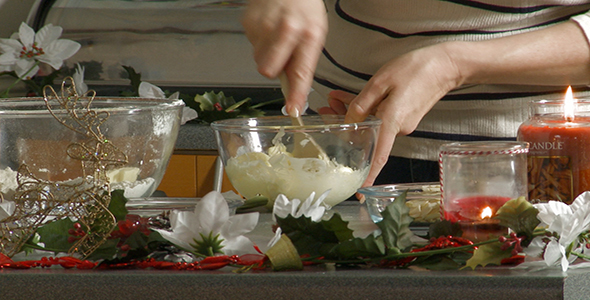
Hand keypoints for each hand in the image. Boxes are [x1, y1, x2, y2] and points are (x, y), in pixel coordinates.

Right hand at [242, 0, 326, 115]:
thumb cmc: (304, 8)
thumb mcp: (315, 33)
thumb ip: (303, 62)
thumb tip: (293, 91)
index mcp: (308, 34)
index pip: (301, 72)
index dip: (296, 94)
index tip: (293, 109)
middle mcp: (286, 30)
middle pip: (268, 71)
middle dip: (272, 70)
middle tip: (281, 57)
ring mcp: (263, 26)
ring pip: (258, 60)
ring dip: (267, 54)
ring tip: (277, 36)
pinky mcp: (249, 23)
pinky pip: (252, 46)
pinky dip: (260, 42)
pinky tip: (269, 28)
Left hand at [321, 43, 462, 186]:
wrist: (445, 64)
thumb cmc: (415, 69)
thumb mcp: (380, 82)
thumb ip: (361, 104)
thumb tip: (349, 121)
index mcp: (392, 122)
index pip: (378, 157)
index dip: (368, 176)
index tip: (359, 191)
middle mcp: (398, 129)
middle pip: (366, 136)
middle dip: (344, 126)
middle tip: (325, 110)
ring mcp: (403, 124)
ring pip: (370, 124)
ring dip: (352, 113)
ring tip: (334, 98)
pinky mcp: (404, 117)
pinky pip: (379, 118)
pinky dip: (365, 109)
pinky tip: (349, 97)